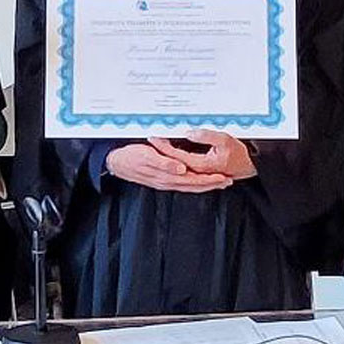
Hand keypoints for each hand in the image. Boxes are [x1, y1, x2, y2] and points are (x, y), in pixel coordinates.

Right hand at [104, 142, 233, 192]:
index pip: (193, 180)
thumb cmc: (130, 157)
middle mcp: (167, 182)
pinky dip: (194, 183)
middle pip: (194, 185)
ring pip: (189, 186)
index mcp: (166, 176)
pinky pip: (182, 184)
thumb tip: (181, 170)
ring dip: (204, 185)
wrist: (115, 162)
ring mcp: (164, 182)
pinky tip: (197, 181)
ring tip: (218, 182)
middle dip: (211, 184)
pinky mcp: (162, 180)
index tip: (222, 177)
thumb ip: (164, 164)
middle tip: (228, 181)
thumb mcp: (146, 157)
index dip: (208, 179)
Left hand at [149, 129, 257, 181]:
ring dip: (164, 156)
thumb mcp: (225, 140)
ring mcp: (197, 173)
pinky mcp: (199, 171)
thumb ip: (207, 136)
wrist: (248, 165)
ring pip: (176, 166)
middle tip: (150, 139)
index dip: (163, 146)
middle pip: (172, 162)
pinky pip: (181, 167)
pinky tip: (168, 154)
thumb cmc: (238, 154)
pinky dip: (172, 160)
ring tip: (156, 145)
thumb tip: (189, 132)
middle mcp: (196, 171)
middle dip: (159, 151)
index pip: (175, 156)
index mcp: (200, 164)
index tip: (154, 137)